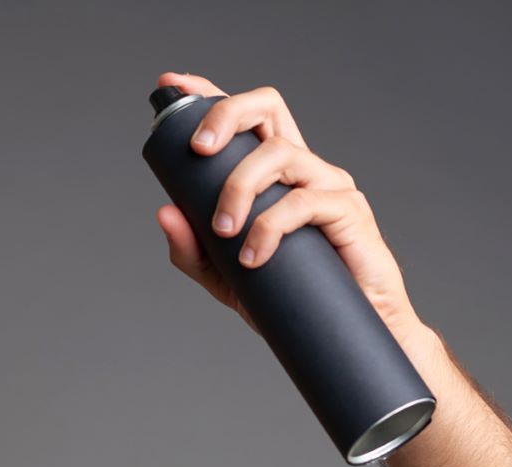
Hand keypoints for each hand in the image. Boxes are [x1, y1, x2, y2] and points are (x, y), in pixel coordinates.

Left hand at [154, 71, 423, 344]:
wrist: (340, 335)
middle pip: (267, 108)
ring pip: (279, 153)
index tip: (173, 86)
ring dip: (239, 186)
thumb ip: (194, 250)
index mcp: (273, 174)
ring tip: (225, 232)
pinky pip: (303, 200)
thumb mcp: (225, 279)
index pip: (244, 118)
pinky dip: (270, 227)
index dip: (210, 95)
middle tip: (197, 152)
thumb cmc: (287, 298)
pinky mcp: (348, 210)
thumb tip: (163, 211)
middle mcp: (301, 167)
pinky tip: (253, 258)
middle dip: (226, 115)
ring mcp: (327, 184)